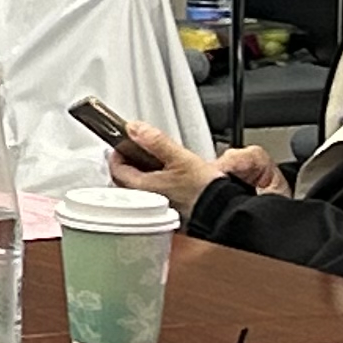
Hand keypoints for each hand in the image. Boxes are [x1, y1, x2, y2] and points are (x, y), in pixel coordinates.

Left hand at [107, 122, 262, 210]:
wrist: (226, 214)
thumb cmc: (205, 191)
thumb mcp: (181, 158)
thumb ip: (156, 142)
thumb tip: (135, 128)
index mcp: (143, 187)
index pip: (116, 169)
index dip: (116, 153)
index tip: (122, 144)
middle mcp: (147, 201)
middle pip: (125, 179)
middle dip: (129, 164)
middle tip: (135, 152)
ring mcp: (159, 208)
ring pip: (141, 188)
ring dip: (143, 174)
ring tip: (155, 163)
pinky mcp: (173, 213)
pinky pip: (156, 196)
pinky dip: (158, 185)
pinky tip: (170, 179)